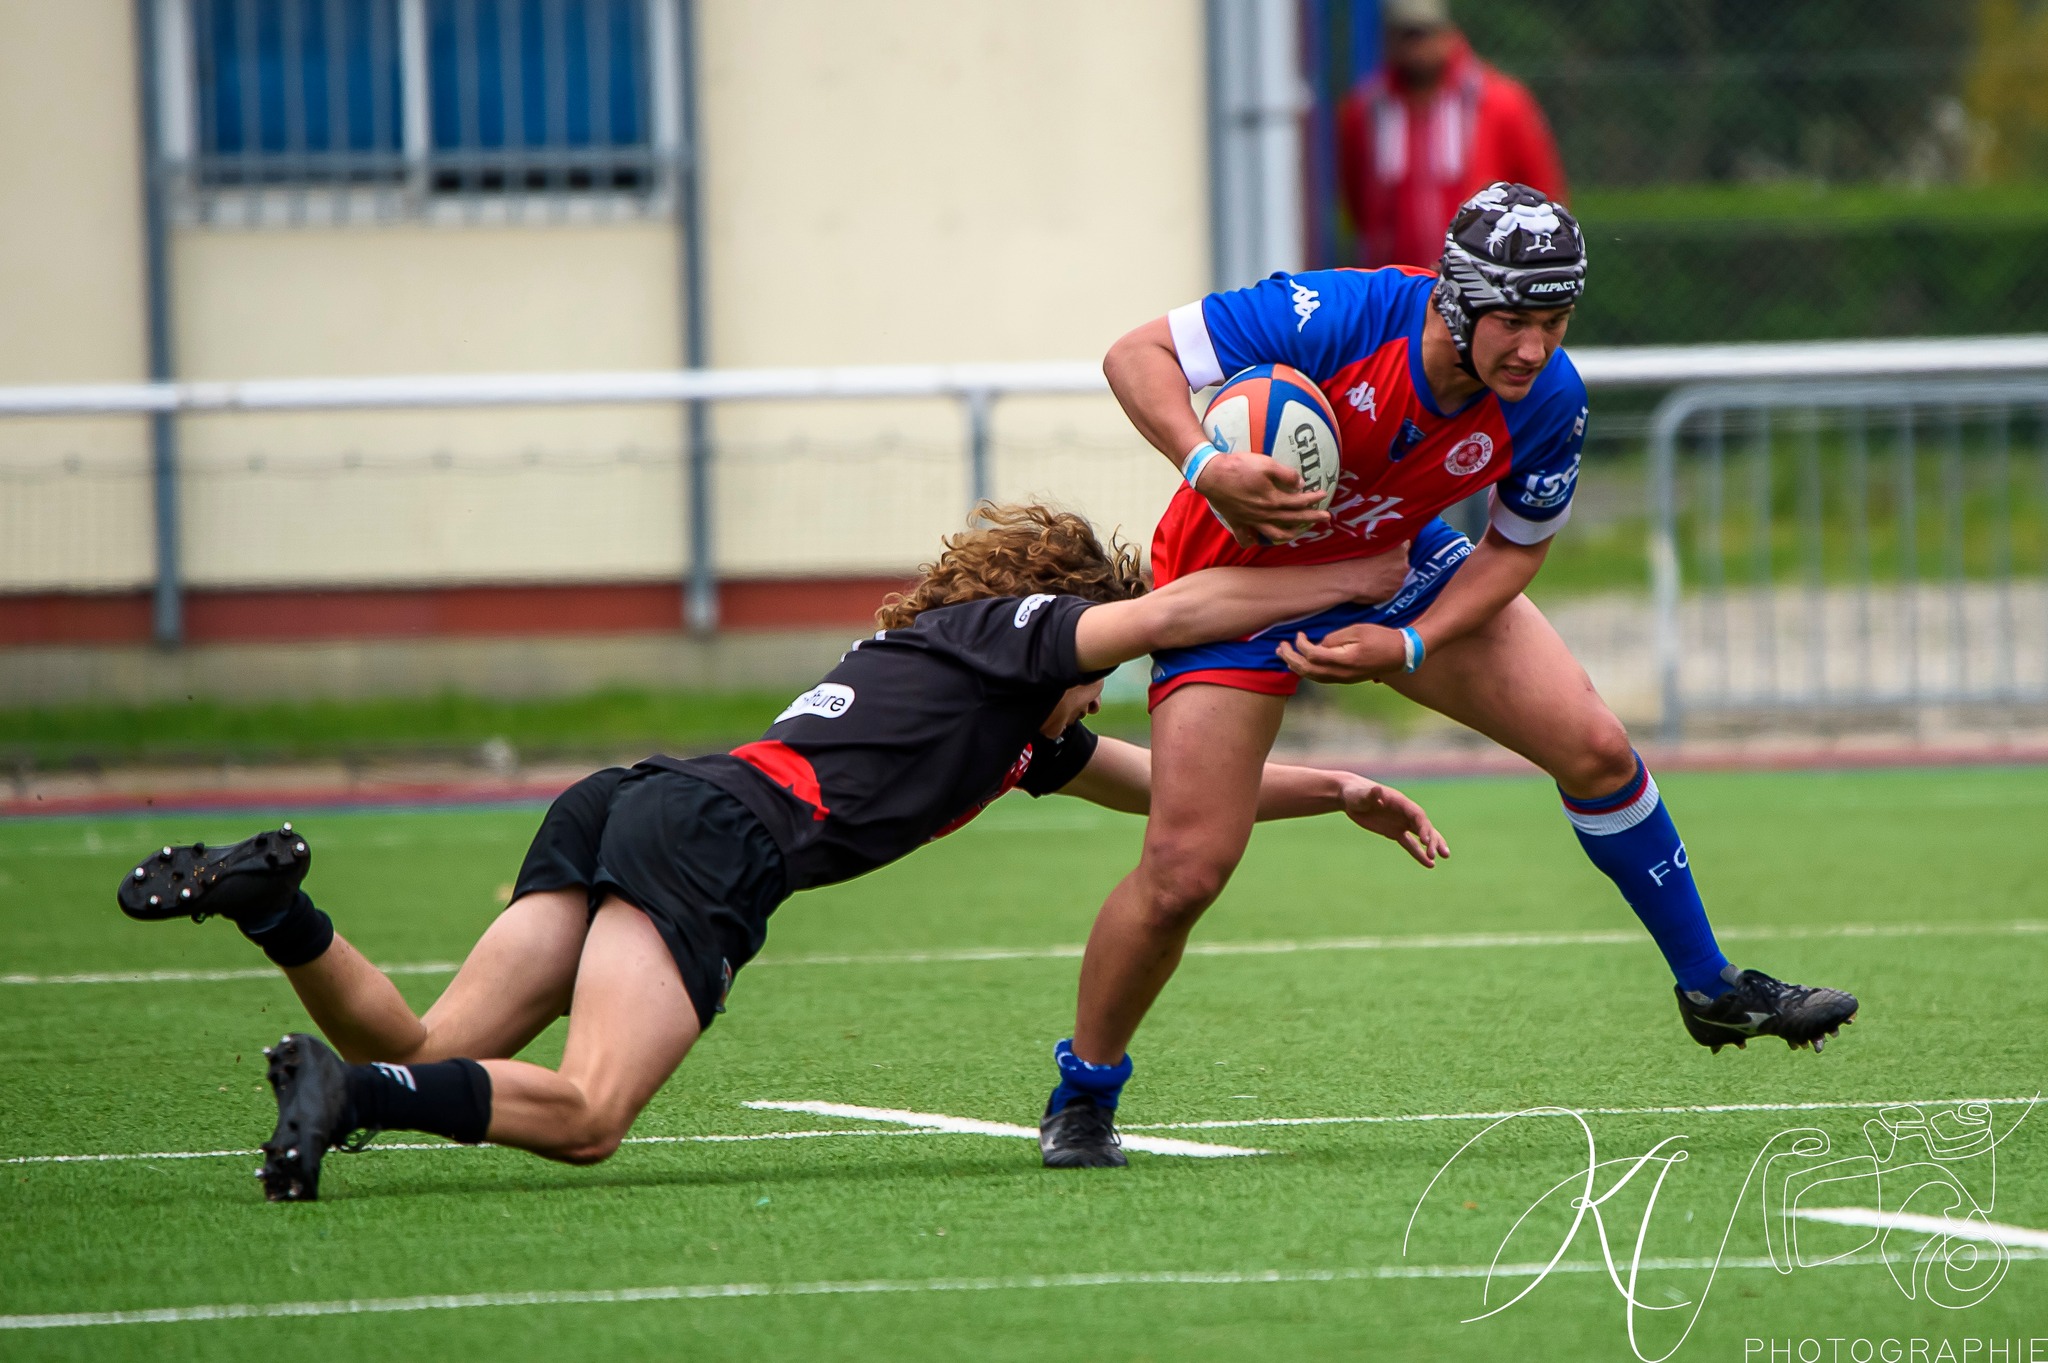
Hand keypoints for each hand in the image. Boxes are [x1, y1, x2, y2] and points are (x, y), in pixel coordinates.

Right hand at [1198, 452, 1331, 546]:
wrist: (1211, 474)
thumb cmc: (1239, 467)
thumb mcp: (1266, 464)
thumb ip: (1286, 474)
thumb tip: (1300, 483)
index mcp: (1273, 500)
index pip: (1299, 501)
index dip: (1313, 498)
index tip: (1324, 495)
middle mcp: (1264, 514)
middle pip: (1292, 519)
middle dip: (1311, 518)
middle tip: (1326, 518)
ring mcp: (1251, 520)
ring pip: (1274, 534)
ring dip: (1289, 534)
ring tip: (1298, 532)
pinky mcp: (1237, 521)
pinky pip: (1246, 537)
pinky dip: (1252, 541)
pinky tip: (1256, 541)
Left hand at [1277, 622, 1407, 682]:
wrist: (1401, 654)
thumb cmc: (1380, 638)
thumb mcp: (1357, 631)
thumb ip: (1335, 638)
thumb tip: (1318, 644)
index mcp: (1345, 660)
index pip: (1313, 656)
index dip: (1301, 646)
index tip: (1298, 635)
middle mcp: (1342, 674)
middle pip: (1308, 670)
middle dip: (1291, 659)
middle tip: (1280, 648)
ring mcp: (1344, 679)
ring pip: (1313, 677)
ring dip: (1296, 666)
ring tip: (1284, 656)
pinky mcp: (1346, 679)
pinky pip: (1321, 678)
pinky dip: (1307, 671)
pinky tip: (1301, 664)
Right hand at [1336, 541, 1410, 605]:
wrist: (1351, 580)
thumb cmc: (1359, 560)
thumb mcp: (1374, 545)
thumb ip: (1392, 545)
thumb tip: (1404, 544)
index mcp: (1400, 552)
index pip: (1404, 549)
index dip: (1395, 552)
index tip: (1388, 553)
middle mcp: (1403, 568)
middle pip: (1402, 566)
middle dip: (1393, 566)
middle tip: (1378, 566)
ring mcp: (1397, 583)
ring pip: (1396, 579)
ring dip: (1389, 578)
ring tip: (1374, 577)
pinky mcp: (1390, 595)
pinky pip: (1389, 590)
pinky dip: (1384, 588)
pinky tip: (1372, 586)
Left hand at [1340, 776, 1448, 867]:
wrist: (1350, 797)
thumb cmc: (1355, 793)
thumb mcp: (1361, 795)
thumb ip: (1371, 794)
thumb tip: (1377, 790)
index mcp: (1400, 802)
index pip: (1417, 815)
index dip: (1423, 827)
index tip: (1426, 841)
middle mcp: (1404, 812)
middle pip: (1424, 826)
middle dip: (1433, 839)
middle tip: (1438, 854)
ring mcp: (1401, 822)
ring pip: (1422, 835)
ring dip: (1432, 845)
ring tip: (1444, 857)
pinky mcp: (1394, 831)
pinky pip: (1410, 843)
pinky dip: (1419, 853)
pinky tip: (1429, 864)